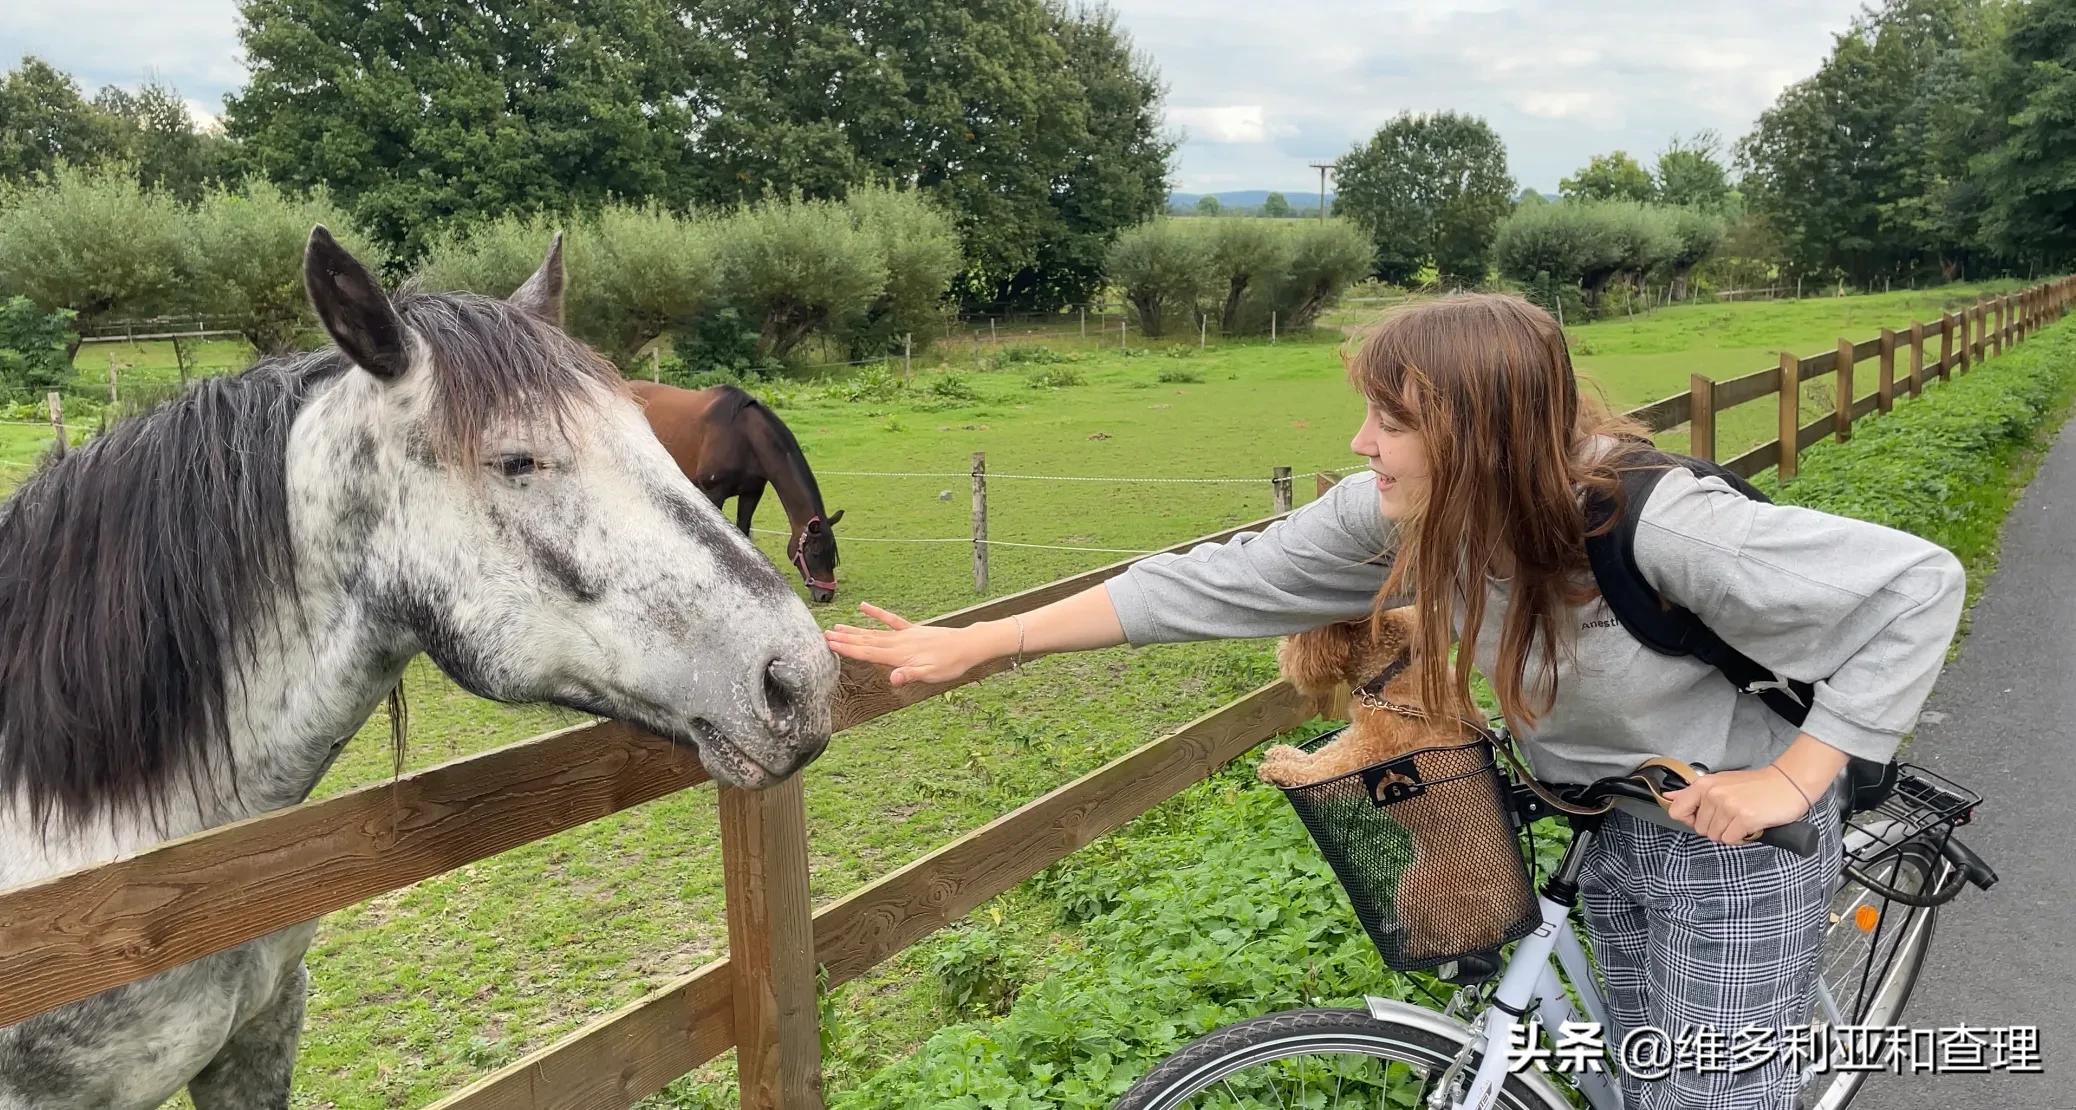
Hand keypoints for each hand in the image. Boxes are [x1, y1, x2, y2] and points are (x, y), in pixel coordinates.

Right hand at [824, 603, 1001, 686]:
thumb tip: (893, 679)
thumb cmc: (949, 664)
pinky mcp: (912, 630)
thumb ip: (910, 675)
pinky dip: (877, 613)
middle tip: (823, 635)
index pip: (867, 652)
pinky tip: (864, 607)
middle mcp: (898, 643)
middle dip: (844, 639)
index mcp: (899, 655)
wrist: (966, 646)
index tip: (829, 644)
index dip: (847, 649)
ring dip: (854, 630)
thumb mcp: (930, 674)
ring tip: (836, 627)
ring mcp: (904, 635)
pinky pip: (891, 620)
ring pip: (873, 632)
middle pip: (866, 641)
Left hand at [1662, 766, 1810, 845]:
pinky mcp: (1744, 819)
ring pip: (1715, 836)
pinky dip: (1741, 837)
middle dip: (1715, 827)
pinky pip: (1730, 840)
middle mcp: (1713, 795)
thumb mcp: (1720, 782)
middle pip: (1700, 828)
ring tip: (1742, 819)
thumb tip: (1668, 796)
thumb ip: (1693, 792)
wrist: (1788, 784)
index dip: (1689, 819)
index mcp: (1704, 785)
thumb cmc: (1754, 785)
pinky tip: (1750, 825)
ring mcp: (1729, 806)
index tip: (1704, 817)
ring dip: (1729, 833)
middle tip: (1733, 816)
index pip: (1677, 811)